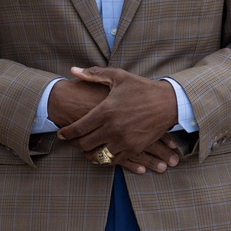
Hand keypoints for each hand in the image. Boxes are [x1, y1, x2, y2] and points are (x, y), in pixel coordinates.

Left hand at [57, 66, 178, 167]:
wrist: (169, 102)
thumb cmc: (142, 88)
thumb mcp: (118, 77)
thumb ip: (94, 74)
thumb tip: (73, 70)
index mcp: (105, 111)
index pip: (78, 128)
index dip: (67, 133)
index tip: (61, 134)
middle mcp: (113, 128)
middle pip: (85, 144)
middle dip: (76, 143)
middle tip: (74, 141)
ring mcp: (124, 141)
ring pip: (98, 156)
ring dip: (90, 153)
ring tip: (86, 149)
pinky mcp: (135, 149)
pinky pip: (114, 160)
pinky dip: (106, 159)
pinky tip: (103, 153)